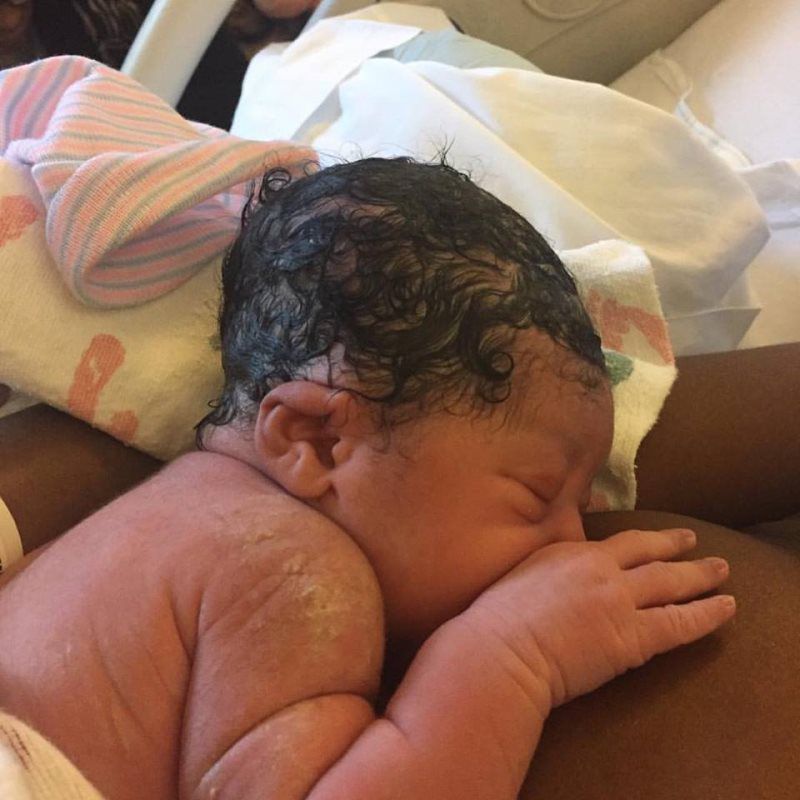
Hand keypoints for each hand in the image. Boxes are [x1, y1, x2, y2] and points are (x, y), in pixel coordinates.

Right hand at [463, 528, 734, 710]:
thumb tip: (545, 557)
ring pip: (671, 582)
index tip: (655, 536)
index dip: (642, 539)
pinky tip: (725, 609)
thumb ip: (540, 560)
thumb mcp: (517, 573)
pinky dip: (706, 615)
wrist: (499, 649)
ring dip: (700, 576)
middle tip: (695, 542)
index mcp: (569, 551)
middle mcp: (599, 568)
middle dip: (676, 546)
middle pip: (649, 552)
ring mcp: (618, 599)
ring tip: (722, 571)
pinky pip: (679, 623)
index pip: (615, 542)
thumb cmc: (495, 621)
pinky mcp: (632, 636)